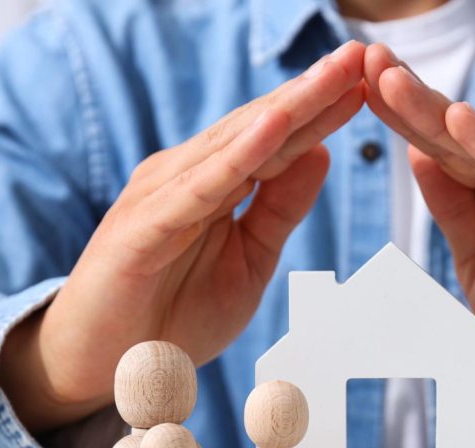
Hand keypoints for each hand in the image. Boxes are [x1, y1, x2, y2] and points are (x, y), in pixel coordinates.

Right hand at [0, 42, 366, 433]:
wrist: (104, 367)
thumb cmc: (174, 312)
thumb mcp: (249, 262)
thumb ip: (280, 209)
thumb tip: (321, 153)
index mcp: (213, 183)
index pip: (277, 138)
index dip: (323, 109)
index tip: (370, 79)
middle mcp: (185, 175)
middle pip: (260, 126)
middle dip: (314, 91)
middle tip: (362, 53)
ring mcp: (161, 196)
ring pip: (234, 145)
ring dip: (287, 109)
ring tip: (334, 75)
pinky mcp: (143, 227)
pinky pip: (199, 189)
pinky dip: (237, 157)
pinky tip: (275, 128)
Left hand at [364, 44, 474, 447]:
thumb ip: (456, 214)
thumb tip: (418, 154)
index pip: (446, 148)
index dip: (403, 116)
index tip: (356, 82)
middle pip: (463, 136)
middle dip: (412, 98)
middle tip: (367, 58)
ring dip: (441, 114)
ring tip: (393, 81)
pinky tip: (462, 125)